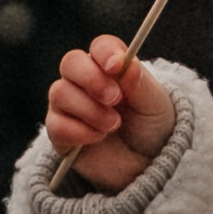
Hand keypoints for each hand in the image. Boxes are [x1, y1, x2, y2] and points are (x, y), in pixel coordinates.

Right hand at [47, 39, 176, 190]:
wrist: (145, 166)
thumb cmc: (151, 128)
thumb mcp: (155, 105)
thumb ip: (140, 84)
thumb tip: (125, 63)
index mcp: (111, 67)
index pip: (100, 47)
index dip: (105, 52)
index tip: (117, 65)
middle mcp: (85, 81)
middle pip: (71, 62)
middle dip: (91, 79)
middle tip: (115, 98)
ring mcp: (69, 106)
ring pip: (60, 93)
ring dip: (90, 110)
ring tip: (113, 125)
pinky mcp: (60, 132)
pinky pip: (57, 124)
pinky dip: (79, 131)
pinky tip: (98, 138)